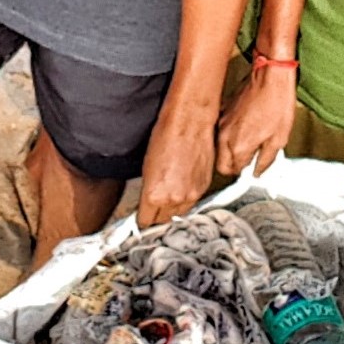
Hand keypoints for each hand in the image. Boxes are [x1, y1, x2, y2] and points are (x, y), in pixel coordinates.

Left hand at [136, 102, 218, 229]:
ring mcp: (191, 195)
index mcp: (155, 194)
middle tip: (151, 210)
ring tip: (166, 197)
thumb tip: (147, 203)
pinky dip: (185, 199)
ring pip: (178, 214)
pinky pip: (191, 202)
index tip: (140, 218)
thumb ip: (147, 191)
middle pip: (162, 221)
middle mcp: (174, 199)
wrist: (189, 121)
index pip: (145, 222)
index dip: (141, 220)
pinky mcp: (203, 188)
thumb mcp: (146, 166)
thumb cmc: (166, 135)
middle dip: (156, 217)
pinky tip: (180, 187)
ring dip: (171, 209)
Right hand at [217, 63, 297, 175]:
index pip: (232, 171)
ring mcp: (221, 122)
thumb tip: (258, 172)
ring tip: (250, 140)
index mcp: (238, 146)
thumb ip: (266, 160)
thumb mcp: (279, 138)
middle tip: (251, 157)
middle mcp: (225, 135)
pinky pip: (221, 130)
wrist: (270, 74)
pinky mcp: (223, 110)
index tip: (253, 166)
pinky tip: (245, 126)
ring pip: (219, 147)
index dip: (244, 171)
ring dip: (231, 149)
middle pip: (221, 162)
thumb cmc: (277, 102)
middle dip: (234, 164)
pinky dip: (230, 133)